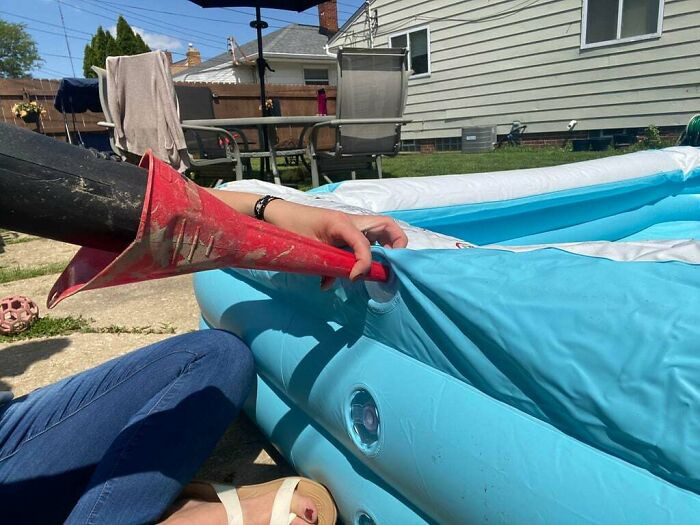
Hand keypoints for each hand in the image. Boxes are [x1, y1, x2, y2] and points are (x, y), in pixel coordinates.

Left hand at [263, 200, 406, 285]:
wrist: (279, 213)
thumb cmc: (291, 228)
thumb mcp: (308, 250)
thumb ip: (323, 268)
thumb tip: (328, 286)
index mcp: (341, 224)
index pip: (364, 244)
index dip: (364, 264)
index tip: (355, 279)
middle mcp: (352, 221)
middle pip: (387, 225)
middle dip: (397, 244)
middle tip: (391, 264)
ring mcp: (352, 223)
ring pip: (382, 228)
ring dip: (389, 244)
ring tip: (384, 264)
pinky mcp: (348, 228)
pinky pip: (370, 235)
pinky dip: (376, 246)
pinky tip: (368, 262)